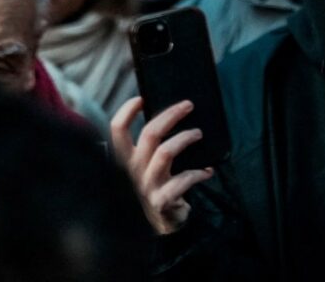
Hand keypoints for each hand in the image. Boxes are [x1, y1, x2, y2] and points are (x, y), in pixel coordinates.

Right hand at [110, 97, 214, 234]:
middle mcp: (132, 171)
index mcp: (124, 160)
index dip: (126, 111)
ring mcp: (147, 186)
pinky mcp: (162, 199)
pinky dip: (199, 172)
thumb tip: (168, 116)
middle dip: (171, 114)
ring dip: (186, 138)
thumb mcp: (142, 168)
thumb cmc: (153, 188)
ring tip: (198, 134)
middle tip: (188, 105)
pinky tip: (207, 171)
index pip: (117, 131)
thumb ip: (147, 147)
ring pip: (167, 151)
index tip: (141, 99)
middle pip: (150, 133)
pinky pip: (184, 179)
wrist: (156, 227)